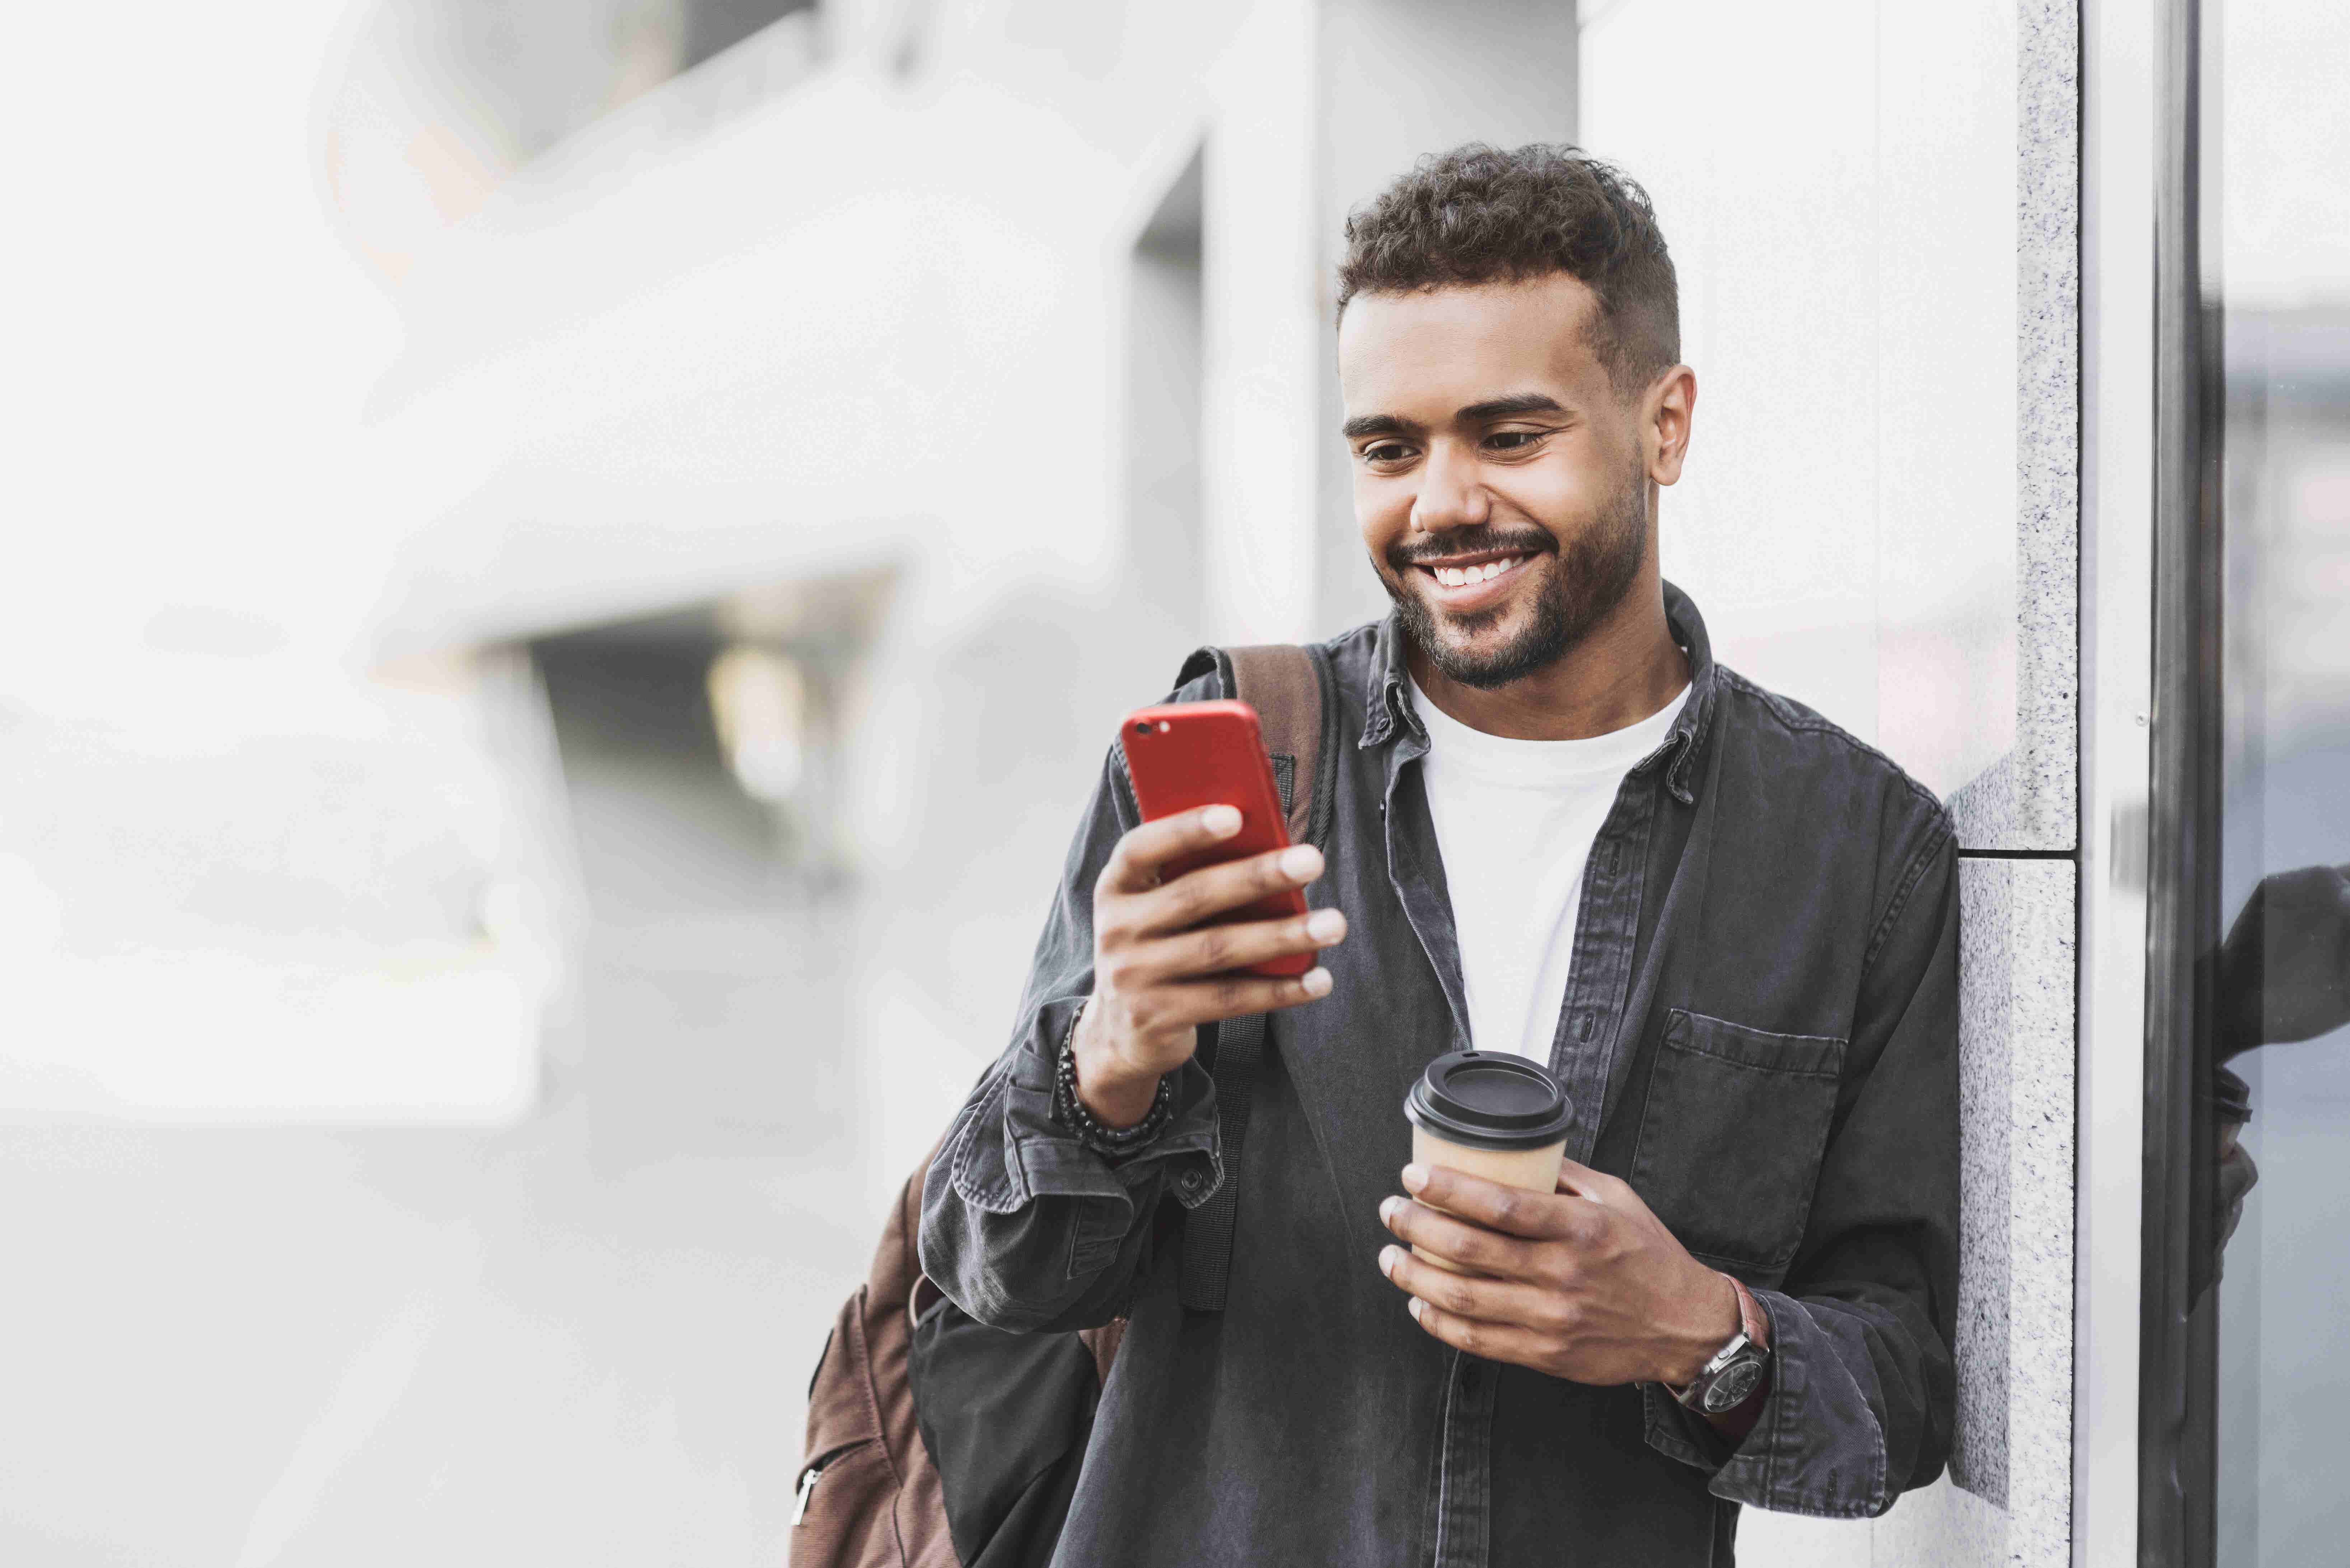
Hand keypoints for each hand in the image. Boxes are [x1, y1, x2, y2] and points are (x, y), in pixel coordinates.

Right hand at [1076, 804, 1343, 1125]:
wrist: (1119, 1029)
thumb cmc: (1156, 945)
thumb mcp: (1154, 906)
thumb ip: (1191, 875)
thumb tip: (1270, 847)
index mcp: (1116, 886)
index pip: (1141, 848)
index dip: (1185, 829)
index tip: (1235, 815)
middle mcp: (1117, 929)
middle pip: (1193, 896)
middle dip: (1258, 876)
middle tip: (1311, 861)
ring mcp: (1133, 977)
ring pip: (1218, 950)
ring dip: (1282, 936)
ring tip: (1332, 925)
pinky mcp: (1158, 1018)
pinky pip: (1229, 999)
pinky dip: (1279, 990)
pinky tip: (1317, 980)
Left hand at [1375, 1158, 1735, 1386]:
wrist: (1684, 1326)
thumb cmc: (1648, 1255)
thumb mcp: (1617, 1199)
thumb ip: (1564, 1175)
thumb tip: (1511, 1149)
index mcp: (1579, 1228)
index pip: (1499, 1205)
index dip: (1447, 1189)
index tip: (1413, 1176)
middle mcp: (1562, 1273)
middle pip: (1468, 1249)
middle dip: (1416, 1226)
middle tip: (1391, 1211)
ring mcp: (1552, 1319)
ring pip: (1463, 1298)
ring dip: (1414, 1276)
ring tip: (1391, 1256)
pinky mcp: (1546, 1355)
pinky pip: (1477, 1341)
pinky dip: (1439, 1321)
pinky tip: (1419, 1303)